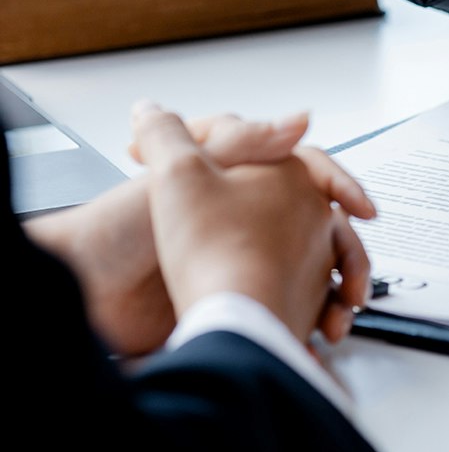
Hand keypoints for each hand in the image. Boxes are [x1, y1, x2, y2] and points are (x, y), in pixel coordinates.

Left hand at [27, 109, 373, 354]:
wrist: (85, 292)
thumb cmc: (122, 227)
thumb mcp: (186, 171)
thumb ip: (246, 140)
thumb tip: (303, 117)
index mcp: (237, 172)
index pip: (306, 168)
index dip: (339, 185)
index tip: (361, 207)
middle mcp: (245, 209)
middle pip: (318, 220)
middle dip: (344, 248)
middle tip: (355, 275)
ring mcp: (242, 251)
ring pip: (311, 265)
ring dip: (331, 289)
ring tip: (337, 316)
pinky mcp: (232, 292)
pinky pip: (287, 303)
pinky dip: (306, 318)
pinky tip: (312, 334)